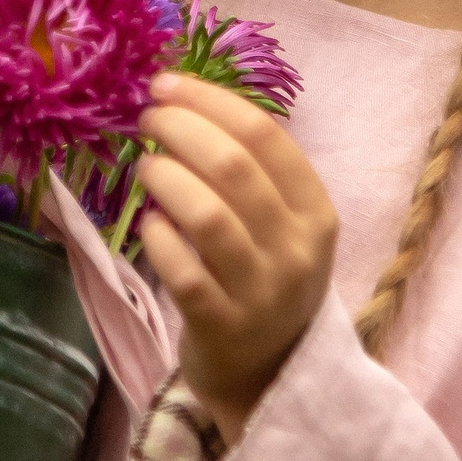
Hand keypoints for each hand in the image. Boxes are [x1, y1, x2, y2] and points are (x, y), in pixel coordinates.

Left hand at [129, 74, 338, 443]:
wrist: (269, 376)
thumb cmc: (265, 282)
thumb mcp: (283, 228)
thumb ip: (251, 173)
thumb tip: (186, 99)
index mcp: (316, 213)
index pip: (266, 136)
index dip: (210, 101)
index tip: (167, 84)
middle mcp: (296, 250)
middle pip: (234, 167)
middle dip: (181, 129)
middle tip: (147, 119)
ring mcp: (261, 291)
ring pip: (206, 216)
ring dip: (165, 178)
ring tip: (145, 168)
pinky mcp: (222, 326)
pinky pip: (181, 270)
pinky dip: (157, 238)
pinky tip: (148, 224)